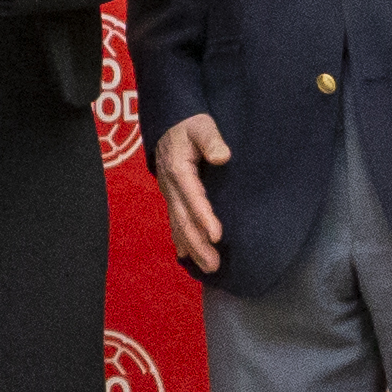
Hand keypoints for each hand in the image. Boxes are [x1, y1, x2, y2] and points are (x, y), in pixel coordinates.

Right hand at [152, 113, 231, 262]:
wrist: (168, 123)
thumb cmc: (189, 124)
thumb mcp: (201, 125)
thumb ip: (211, 140)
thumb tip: (222, 157)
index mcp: (178, 169)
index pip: (193, 197)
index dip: (204, 217)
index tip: (218, 236)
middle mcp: (171, 186)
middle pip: (184, 219)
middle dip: (199, 243)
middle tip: (214, 264)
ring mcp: (170, 193)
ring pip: (179, 225)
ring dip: (193, 248)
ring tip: (208, 267)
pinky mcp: (173, 196)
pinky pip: (175, 221)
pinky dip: (181, 240)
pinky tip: (187, 256)